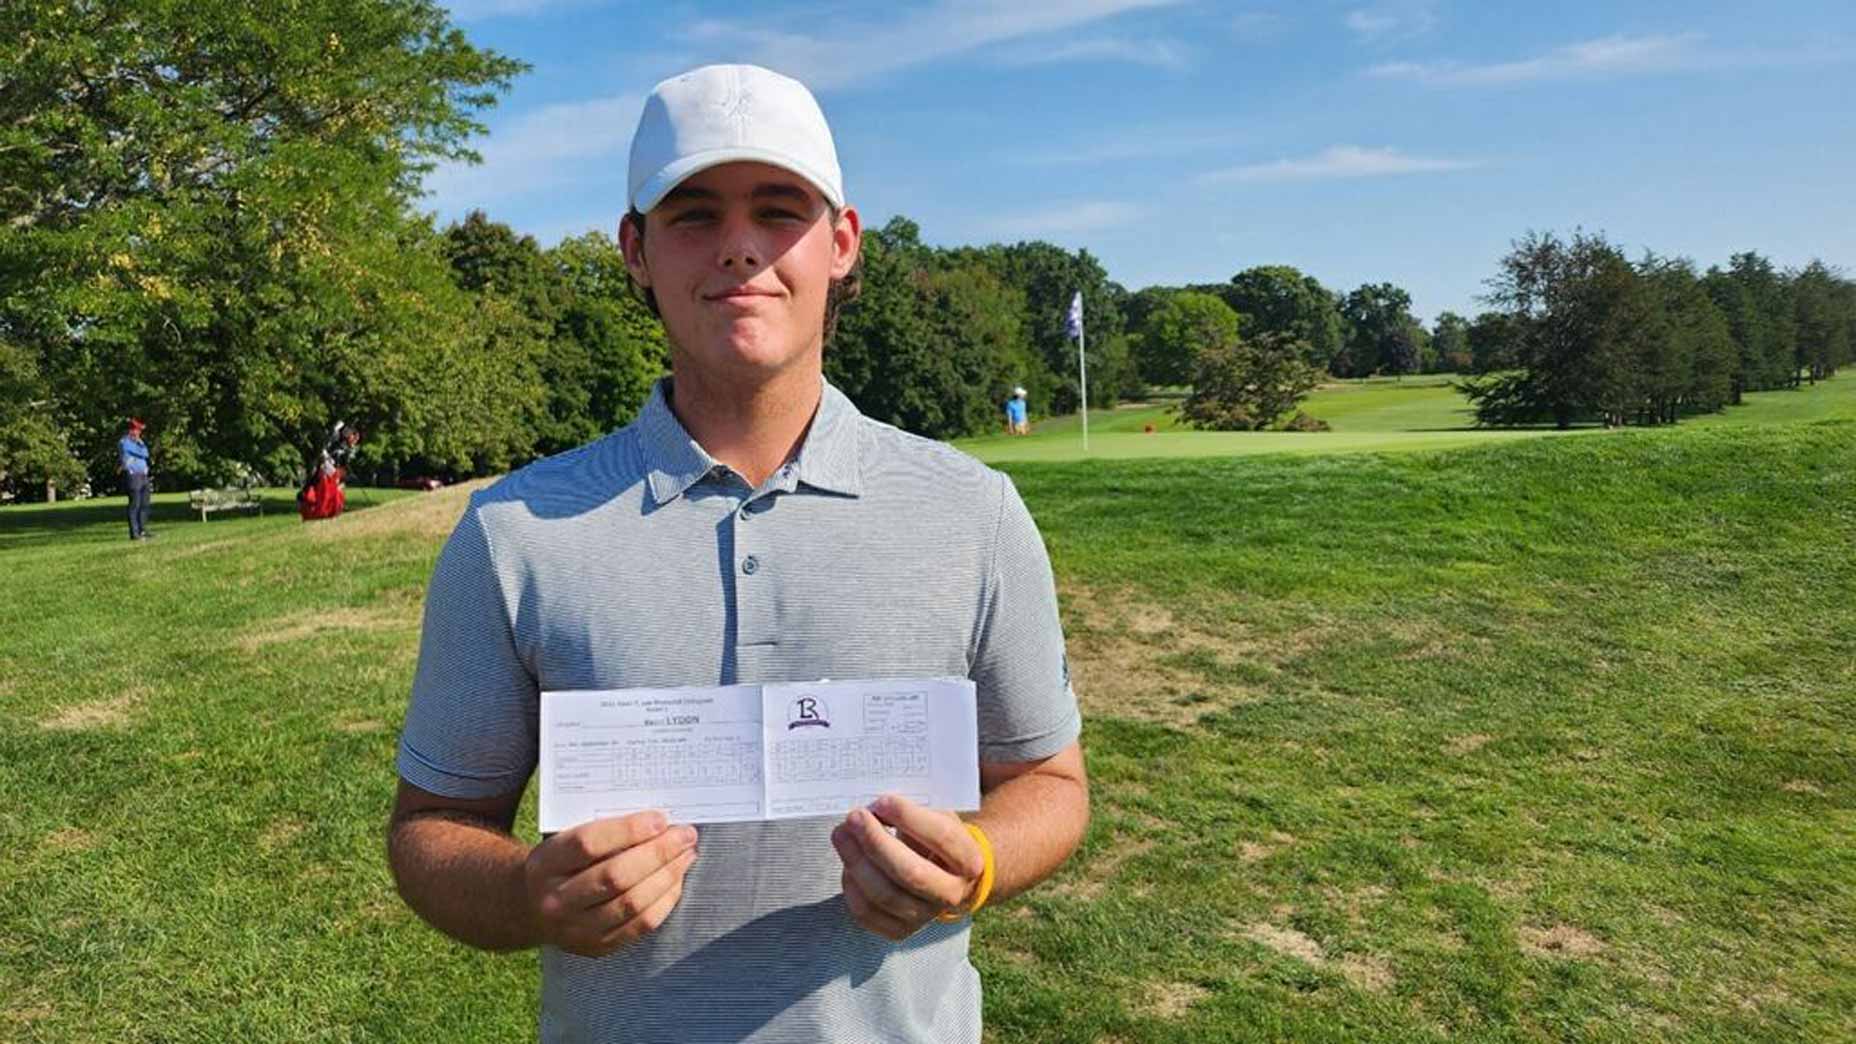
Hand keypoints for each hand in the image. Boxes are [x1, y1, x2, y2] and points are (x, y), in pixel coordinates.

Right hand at [523, 811, 698, 957]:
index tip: (661, 819)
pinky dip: (665, 900)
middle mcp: (556, 901)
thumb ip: (600, 828)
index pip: (588, 844)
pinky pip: (641, 925)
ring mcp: (576, 929)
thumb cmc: (560, 863)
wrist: (532, 908)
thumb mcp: (563, 839)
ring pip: (632, 903)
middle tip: (685, 835)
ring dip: (668, 876)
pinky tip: (676, 880)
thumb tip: (656, 819)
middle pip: (616, 876)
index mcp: (544, 864)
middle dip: (658, 853)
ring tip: (686, 855)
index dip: (629, 830)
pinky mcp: (597, 947)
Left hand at [831, 794, 984, 940]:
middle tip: (855, 818)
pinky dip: (851, 886)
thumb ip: (913, 812)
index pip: (942, 838)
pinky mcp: (899, 931)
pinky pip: (867, 912)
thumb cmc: (936, 842)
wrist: (947, 878)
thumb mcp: (938, 819)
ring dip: (856, 861)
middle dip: (876, 842)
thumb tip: (874, 809)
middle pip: (910, 872)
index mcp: (969, 860)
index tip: (882, 802)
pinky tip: (849, 864)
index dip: (909, 817)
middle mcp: (952, 894)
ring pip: (884, 895)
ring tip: (842, 834)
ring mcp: (925, 917)